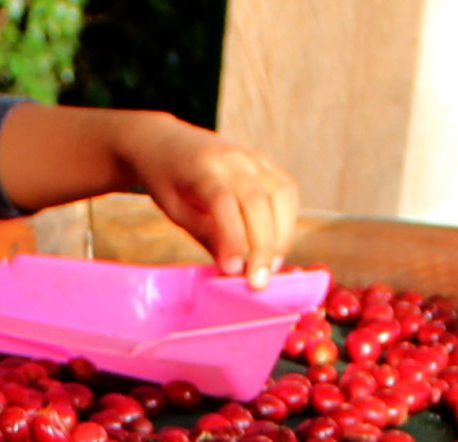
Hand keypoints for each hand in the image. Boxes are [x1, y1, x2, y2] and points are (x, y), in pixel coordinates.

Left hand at [114, 114, 298, 288]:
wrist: (169, 143)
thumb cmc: (169, 182)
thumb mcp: (176, 211)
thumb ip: (206, 234)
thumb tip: (235, 269)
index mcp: (202, 169)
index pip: (223, 202)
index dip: (233, 238)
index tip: (234, 271)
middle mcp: (233, 158)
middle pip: (259, 201)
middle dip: (263, 246)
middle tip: (259, 283)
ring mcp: (254, 157)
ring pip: (282, 194)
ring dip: (282, 235)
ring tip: (270, 268)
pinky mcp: (266, 162)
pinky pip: (287, 190)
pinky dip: (287, 220)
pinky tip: (277, 245)